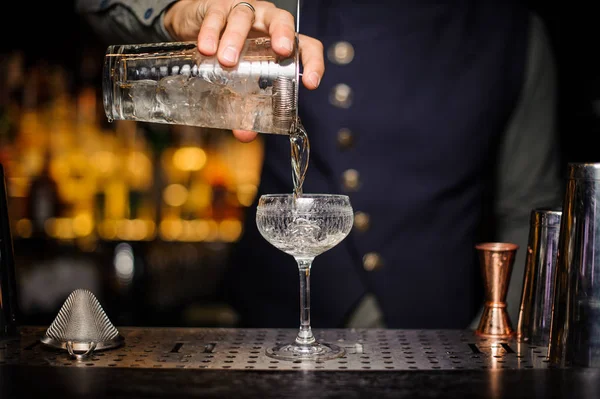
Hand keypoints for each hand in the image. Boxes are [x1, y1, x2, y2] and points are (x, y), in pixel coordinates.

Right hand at [164, 0, 323, 141]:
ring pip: (244, 16)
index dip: (313, 62)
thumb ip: (244, 107)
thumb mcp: (240, 82)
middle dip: (283, 33)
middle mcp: (266, 23)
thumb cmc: (229, 54)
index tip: (310, 83)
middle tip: (280, 50)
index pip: (306, 46)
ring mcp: (243, 12)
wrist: (195, 27)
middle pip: (281, 19)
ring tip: (227, 61)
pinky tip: (206, 49)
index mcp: (279, 42)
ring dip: (236, 38)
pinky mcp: (216, 8)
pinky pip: (216, 16)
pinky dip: (210, 32)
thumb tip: (245, 135)